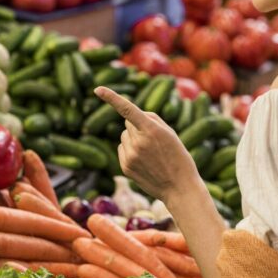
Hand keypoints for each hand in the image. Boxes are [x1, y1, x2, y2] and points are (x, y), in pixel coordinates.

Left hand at [94, 86, 199, 201]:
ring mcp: (130, 155)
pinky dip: (130, 150)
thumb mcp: (170, 133)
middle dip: (137, 126)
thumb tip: (131, 115)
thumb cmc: (178, 157)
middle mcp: (138, 142)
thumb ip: (151, 119)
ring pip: (124, 136)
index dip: (111, 97)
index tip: (98, 89)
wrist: (180, 188)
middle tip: (154, 140)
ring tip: (151, 153)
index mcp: (152, 130)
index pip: (127, 109)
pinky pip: (122, 148)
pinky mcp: (125, 166)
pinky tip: (144, 161)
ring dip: (133, 139)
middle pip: (128, 124)